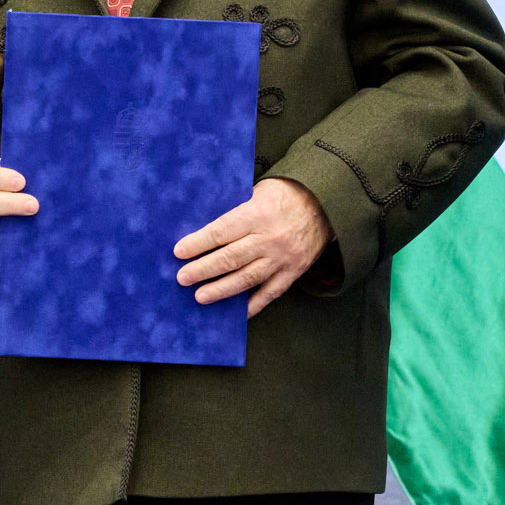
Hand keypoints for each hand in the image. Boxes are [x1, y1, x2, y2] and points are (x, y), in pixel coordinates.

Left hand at [173, 179, 331, 316]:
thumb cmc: (286, 194)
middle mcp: (268, 239)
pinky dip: (253, 305)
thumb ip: (236, 210)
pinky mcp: (293, 271)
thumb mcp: (259, 191)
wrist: (326, 204)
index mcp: (257, 214)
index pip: (221, 232)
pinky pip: (270, 293)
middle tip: (182, 277)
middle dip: (203, 269)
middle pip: (229, 258)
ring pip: (246, 279)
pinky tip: (237, 313)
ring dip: (221, 289)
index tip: (179, 251)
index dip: (198, 243)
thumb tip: (205, 229)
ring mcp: (282, 258)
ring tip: (200, 296)